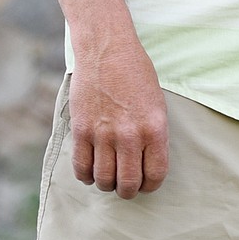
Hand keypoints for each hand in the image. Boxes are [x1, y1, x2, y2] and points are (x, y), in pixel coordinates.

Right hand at [68, 34, 168, 197]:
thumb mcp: (156, 102)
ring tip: (109, 174)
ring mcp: (104, 134)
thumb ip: (152, 134)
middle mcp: (130, 135)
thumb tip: (147, 163)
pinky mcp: (82, 131)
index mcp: (154, 127)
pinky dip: (86, 175)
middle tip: (125, 183)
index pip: (155, 175)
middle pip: (127, 185)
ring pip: (104, 180)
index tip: (146, 183)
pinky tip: (91, 167)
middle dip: (128, 190)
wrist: (107, 49)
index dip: (150, 185)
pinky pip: (81, 169)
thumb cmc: (136, 73)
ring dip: (106, 183)